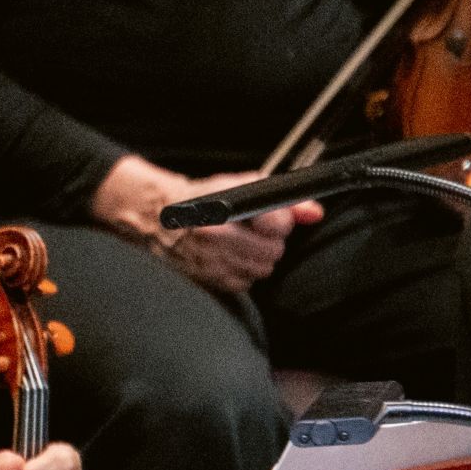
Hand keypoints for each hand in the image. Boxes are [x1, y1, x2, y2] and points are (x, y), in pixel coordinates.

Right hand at [93, 155, 308, 296]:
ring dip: (257, 257)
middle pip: (273, 251)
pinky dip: (242, 271)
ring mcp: (210, 263)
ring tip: (239, 242)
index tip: (270, 218)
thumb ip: (281, 198)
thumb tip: (314, 212)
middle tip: (253, 230)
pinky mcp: (208, 281)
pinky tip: (228, 256)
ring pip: (262, 269)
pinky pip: (245, 283)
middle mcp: (216, 238)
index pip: (277, 224)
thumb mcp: (240, 186)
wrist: (156, 218)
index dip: (279, 221)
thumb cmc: (202, 199)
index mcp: (225, 209)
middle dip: (269, 241)